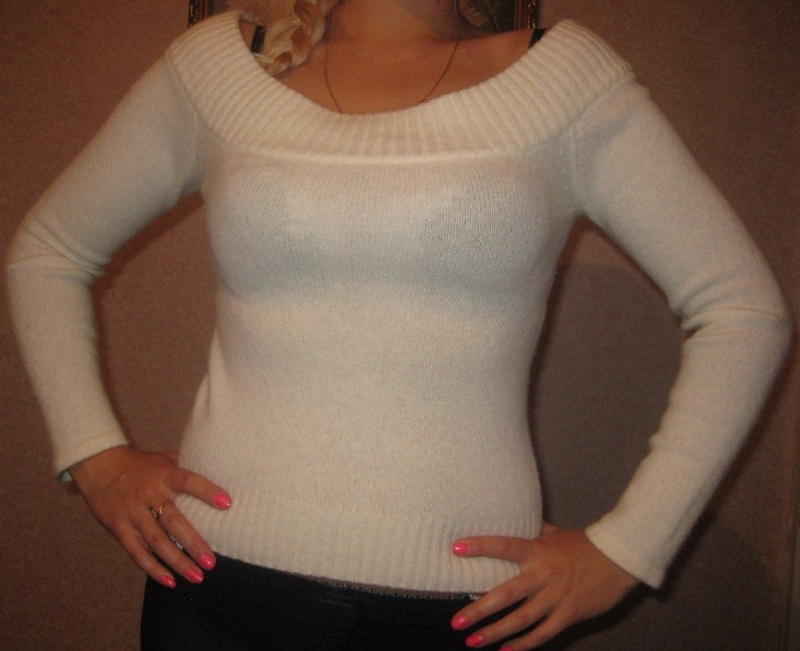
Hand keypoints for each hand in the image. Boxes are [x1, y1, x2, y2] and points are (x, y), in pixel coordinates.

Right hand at [70, 446, 231, 587]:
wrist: (98, 466)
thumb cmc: (139, 464)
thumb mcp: (162, 459)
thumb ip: (186, 464)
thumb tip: (217, 465)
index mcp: (163, 475)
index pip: (188, 481)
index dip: (207, 491)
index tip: (227, 503)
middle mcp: (148, 495)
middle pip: (173, 521)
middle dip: (193, 543)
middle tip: (211, 562)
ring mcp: (132, 513)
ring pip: (156, 542)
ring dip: (177, 562)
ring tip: (197, 576)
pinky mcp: (119, 528)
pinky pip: (137, 552)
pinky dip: (153, 568)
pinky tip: (170, 581)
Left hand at [450, 525, 637, 649]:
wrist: (619, 559)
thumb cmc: (583, 544)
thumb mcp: (555, 533)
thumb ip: (533, 531)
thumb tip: (513, 520)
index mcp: (538, 550)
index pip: (504, 545)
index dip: (481, 546)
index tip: (456, 548)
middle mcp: (544, 575)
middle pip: (506, 594)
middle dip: (479, 609)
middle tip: (457, 621)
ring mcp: (556, 597)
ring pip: (521, 619)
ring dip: (496, 633)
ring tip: (473, 641)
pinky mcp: (569, 614)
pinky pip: (543, 633)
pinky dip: (524, 644)